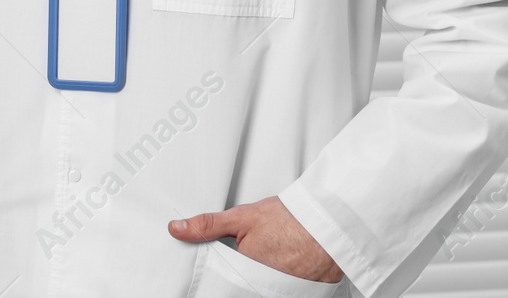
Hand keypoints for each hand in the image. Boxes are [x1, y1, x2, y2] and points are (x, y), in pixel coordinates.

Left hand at [169, 195, 342, 283]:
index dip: (230, 272)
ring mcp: (287, 293)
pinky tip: (290, 264)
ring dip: (266, 279)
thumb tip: (176, 229)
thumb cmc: (290, 218)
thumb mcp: (242, 217)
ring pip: (266, 289)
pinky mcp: (307, 294)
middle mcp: (266, 289)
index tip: (237, 259)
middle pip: (247, 287)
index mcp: (246, 272)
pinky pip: (289, 291)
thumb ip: (208, 225)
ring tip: (276, 257)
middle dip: (248, 275)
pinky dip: (288, 281)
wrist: (331, 221)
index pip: (228, 283)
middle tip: (261, 254)